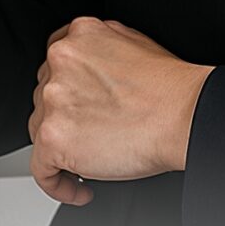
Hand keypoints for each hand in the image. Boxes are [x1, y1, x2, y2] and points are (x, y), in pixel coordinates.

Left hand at [28, 17, 210, 205]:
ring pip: (40, 130)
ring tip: (91, 163)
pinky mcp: (54, 137)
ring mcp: (53, 99)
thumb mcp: (131, 40)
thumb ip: (99, 49)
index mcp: (77, 38)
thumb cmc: (170, 87)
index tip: (74, 110)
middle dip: (65, 120)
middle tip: (91, 137)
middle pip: (44, 99)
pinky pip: (41, 169)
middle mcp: (59, 63)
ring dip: (62, 149)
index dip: (65, 92)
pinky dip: (57, 184)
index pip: (53, 66)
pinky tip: (80, 187)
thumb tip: (92, 68)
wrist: (184, 114)